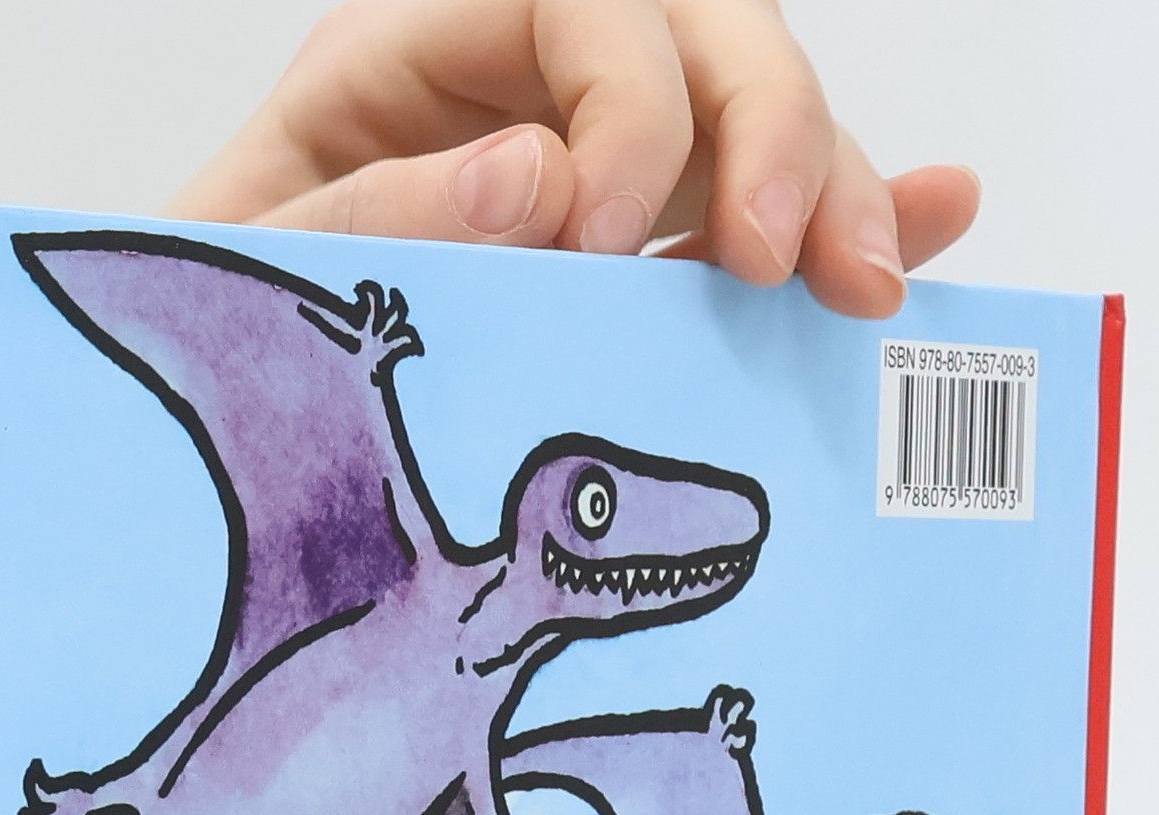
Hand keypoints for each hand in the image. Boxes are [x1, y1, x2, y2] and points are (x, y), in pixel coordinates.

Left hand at [168, 0, 979, 315]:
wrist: (226, 428)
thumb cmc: (223, 326)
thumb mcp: (252, 267)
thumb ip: (370, 212)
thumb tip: (532, 175)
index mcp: (417, 50)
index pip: (577, 4)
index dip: (621, 109)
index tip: (600, 240)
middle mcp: (529, 84)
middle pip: (701, 30)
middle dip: (768, 133)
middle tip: (783, 260)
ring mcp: (604, 159)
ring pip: (760, 114)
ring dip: (834, 188)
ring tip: (865, 288)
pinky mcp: (651, 246)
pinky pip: (767, 210)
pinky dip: (858, 216)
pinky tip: (935, 225)